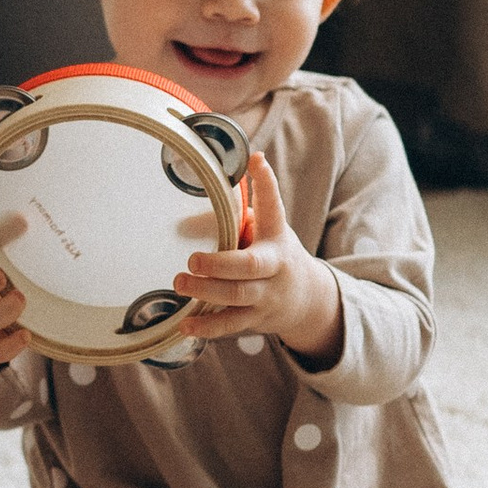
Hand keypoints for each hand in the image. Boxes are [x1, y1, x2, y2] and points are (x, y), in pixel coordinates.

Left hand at [172, 156, 345, 369]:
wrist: (308, 300)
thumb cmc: (276, 256)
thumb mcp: (270, 232)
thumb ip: (244, 216)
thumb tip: (204, 187)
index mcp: (276, 236)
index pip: (273, 206)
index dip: (267, 184)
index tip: (256, 160)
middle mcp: (275, 266)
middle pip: (250, 266)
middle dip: (220, 264)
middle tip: (192, 260)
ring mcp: (266, 295)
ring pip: (237, 297)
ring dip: (206, 292)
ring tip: (179, 283)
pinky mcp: (256, 319)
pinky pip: (230, 325)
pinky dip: (207, 327)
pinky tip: (185, 325)